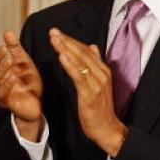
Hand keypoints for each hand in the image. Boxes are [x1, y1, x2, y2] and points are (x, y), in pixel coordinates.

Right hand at [0, 31, 43, 140]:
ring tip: (9, 60)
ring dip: (0, 69)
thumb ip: (15, 48)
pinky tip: (13, 76)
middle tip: (4, 49)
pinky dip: (6, 84)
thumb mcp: (23, 61)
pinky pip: (1, 94)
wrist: (38, 102)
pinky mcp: (6, 102)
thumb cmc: (27, 82)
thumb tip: (7, 32)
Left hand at [48, 28, 126, 155]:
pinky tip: (62, 57)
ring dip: (66, 49)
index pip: (85, 50)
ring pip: (80, 62)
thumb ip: (95, 64)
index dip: (71, 40)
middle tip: (53, 31)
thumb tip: (92, 46)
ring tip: (54, 39)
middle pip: (82, 53)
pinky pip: (79, 76)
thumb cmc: (100, 108)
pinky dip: (70, 65)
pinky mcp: (90, 93)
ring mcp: (97, 83)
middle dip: (66, 41)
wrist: (107, 128)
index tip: (58, 32)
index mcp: (103, 70)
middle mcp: (101, 74)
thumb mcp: (99, 83)